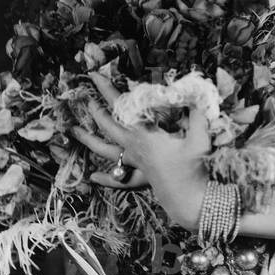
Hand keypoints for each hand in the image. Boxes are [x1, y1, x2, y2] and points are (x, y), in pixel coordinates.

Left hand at [70, 71, 208, 229]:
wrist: (188, 199)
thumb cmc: (192, 168)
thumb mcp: (199, 137)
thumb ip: (198, 114)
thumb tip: (196, 95)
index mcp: (144, 134)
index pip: (121, 106)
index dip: (106, 89)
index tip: (94, 75)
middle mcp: (134, 147)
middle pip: (108, 126)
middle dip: (96, 110)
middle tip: (86, 98)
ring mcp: (135, 162)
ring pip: (106, 150)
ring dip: (89, 140)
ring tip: (75, 132)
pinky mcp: (140, 176)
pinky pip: (119, 177)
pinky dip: (106, 177)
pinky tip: (94, 176)